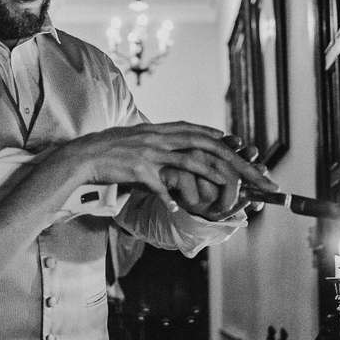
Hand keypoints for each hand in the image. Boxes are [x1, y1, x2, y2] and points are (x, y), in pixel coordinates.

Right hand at [64, 123, 275, 212]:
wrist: (84, 155)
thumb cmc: (112, 151)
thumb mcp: (142, 140)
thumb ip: (163, 143)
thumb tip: (180, 150)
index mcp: (163, 130)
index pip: (201, 133)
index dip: (225, 142)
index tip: (245, 151)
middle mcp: (161, 137)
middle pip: (206, 146)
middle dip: (234, 162)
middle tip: (255, 177)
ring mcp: (150, 152)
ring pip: (189, 162)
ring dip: (213, 176)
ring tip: (232, 189)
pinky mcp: (137, 169)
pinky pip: (159, 185)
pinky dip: (170, 197)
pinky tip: (182, 209)